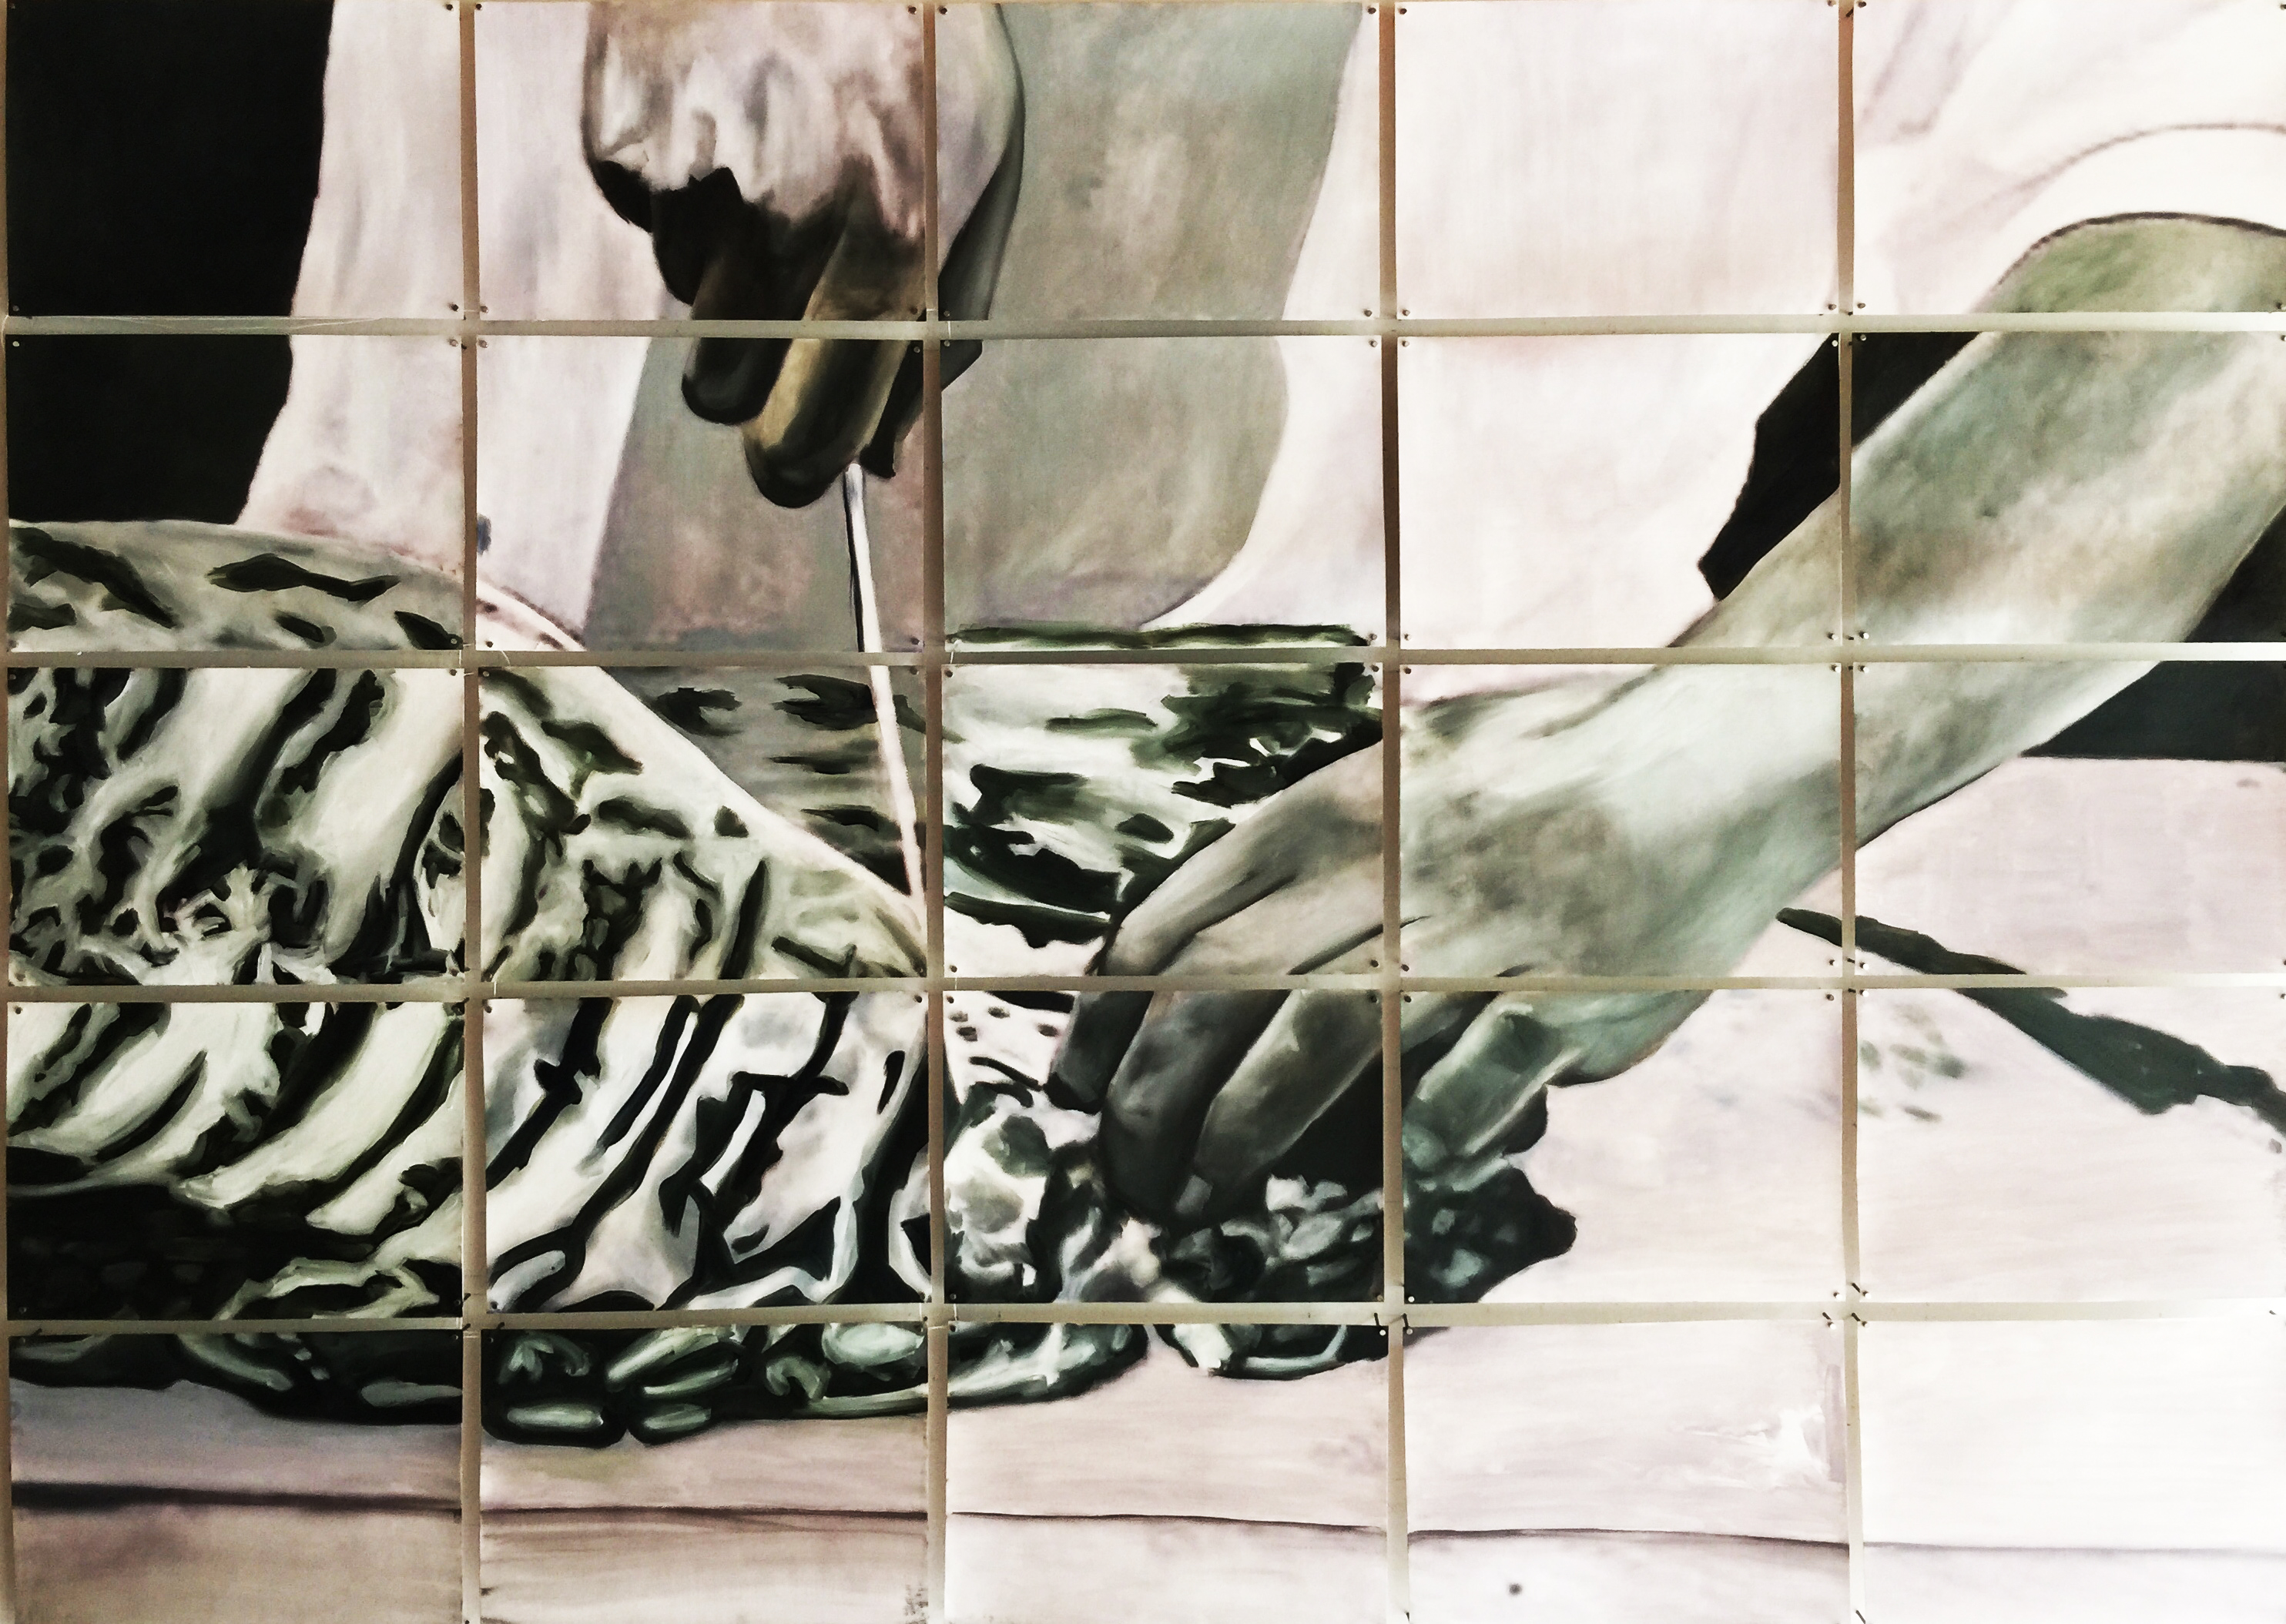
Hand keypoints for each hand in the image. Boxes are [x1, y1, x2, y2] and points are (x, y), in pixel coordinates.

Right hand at [579, 5, 1019, 501]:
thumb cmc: (915, 40)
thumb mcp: (981, 167)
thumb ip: (941, 319)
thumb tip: (884, 455)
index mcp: (893, 233)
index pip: (822, 414)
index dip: (800, 463)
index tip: (794, 473)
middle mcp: (789, 215)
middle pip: (723, 392)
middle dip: (743, 381)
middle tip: (767, 318)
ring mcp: (697, 173)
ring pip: (686, 299)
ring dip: (721, 261)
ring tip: (768, 154)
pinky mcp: (624, 132)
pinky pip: (647, 215)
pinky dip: (680, 182)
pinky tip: (722, 105)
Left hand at [1054, 671, 1841, 1226]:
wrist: (1720, 750)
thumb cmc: (1544, 773)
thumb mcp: (1402, 772)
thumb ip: (1308, 856)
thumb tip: (1198, 965)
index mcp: (1338, 804)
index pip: (1182, 914)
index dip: (1108, 1013)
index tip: (1080, 1084)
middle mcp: (1392, 863)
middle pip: (1224, 989)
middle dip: (1150, 1096)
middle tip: (1121, 1172)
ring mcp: (1479, 929)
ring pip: (1319, 1042)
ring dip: (1238, 1133)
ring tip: (1192, 1195)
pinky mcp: (1566, 995)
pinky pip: (1462, 1093)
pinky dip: (1414, 1145)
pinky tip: (1394, 1172)